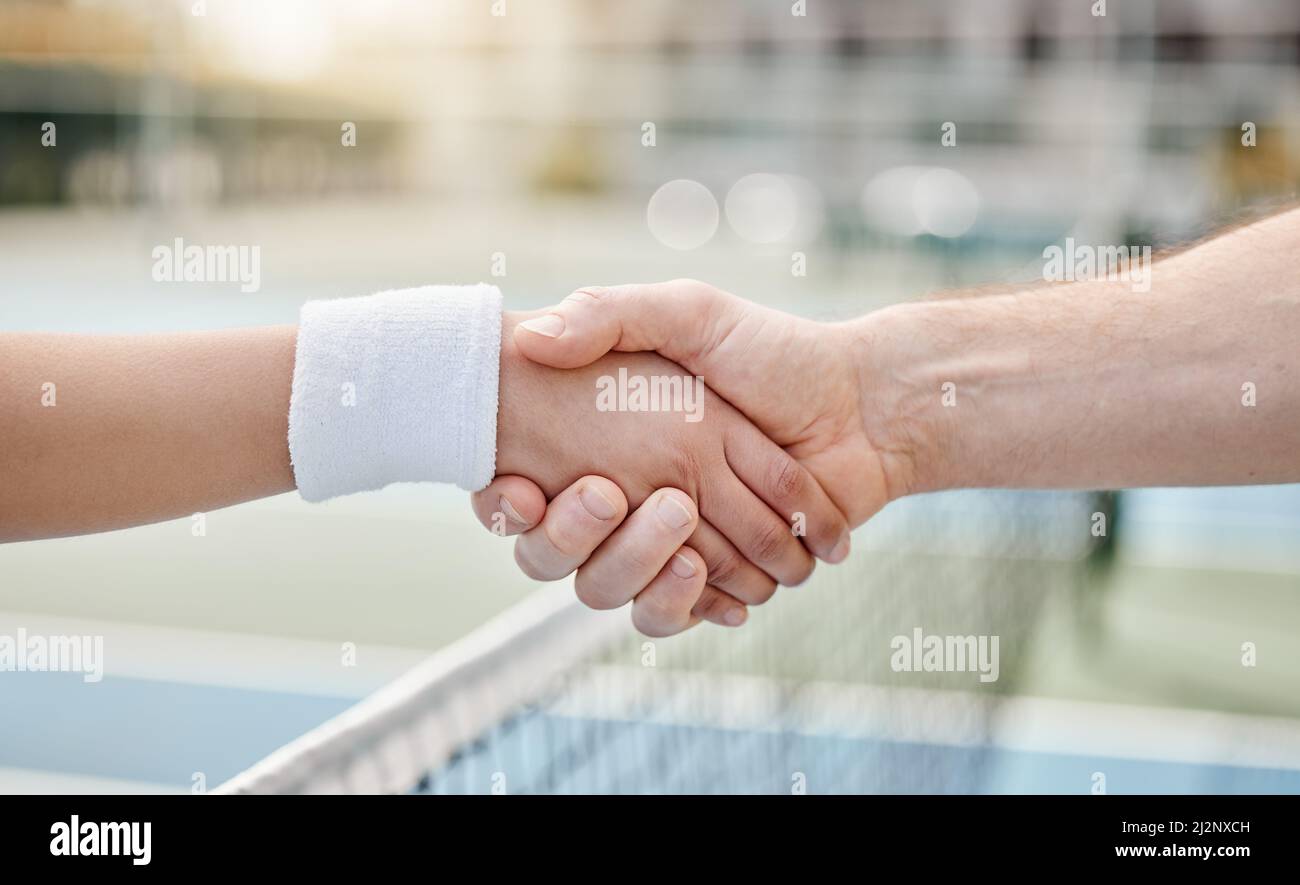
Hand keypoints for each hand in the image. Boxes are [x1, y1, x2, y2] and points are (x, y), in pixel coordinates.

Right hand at [482, 310, 851, 633]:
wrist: (863, 407)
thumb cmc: (773, 353)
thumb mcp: (687, 312)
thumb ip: (610, 313)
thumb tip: (530, 340)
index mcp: (606, 445)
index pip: (525, 491)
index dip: (505, 504)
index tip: (516, 489)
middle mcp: (627, 501)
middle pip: (560, 553)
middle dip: (573, 536)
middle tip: (607, 495)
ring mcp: (670, 544)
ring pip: (610, 590)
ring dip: (631, 569)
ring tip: (671, 536)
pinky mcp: (716, 580)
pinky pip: (673, 613)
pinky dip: (683, 602)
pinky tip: (695, 571)